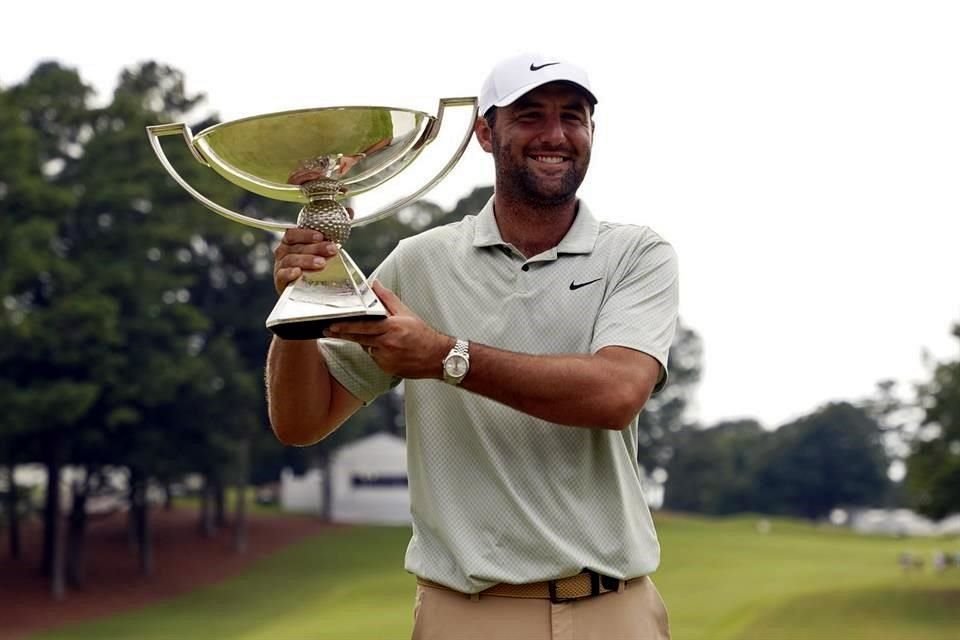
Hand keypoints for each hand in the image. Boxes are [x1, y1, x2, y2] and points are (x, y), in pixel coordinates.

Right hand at [272, 227, 340, 294]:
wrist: (300, 290)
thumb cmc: (309, 269)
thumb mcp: (314, 255)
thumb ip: (321, 249)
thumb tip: (334, 245)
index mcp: (290, 243)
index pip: (294, 234)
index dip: (307, 234)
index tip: (321, 237)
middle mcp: (283, 252)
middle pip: (297, 247)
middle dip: (316, 248)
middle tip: (331, 250)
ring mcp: (281, 266)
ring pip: (291, 259)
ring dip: (307, 260)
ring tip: (321, 263)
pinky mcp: (280, 280)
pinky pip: (283, 275)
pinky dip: (290, 273)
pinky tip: (298, 272)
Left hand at [324, 281, 453, 378]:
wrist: (437, 357)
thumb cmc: (422, 334)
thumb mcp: (406, 312)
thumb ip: (387, 298)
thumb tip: (374, 284)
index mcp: (391, 327)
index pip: (362, 326)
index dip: (345, 326)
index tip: (332, 325)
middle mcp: (387, 344)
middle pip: (358, 338)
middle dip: (343, 334)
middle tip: (329, 330)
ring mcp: (386, 358)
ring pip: (367, 348)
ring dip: (366, 342)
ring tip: (381, 338)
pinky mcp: (387, 369)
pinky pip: (375, 358)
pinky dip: (376, 352)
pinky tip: (389, 349)